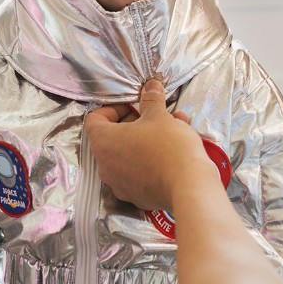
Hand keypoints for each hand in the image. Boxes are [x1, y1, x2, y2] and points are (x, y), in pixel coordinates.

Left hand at [85, 78, 212, 210]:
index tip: (132, 106)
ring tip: (172, 130)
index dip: (113, 109)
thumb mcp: (159, 116)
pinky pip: (139, 173)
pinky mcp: (136, 197)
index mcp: (103, 143)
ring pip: (128, 156)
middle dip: (135, 123)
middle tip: (154, 116)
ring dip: (146, 140)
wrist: (188, 187)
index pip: (94, 120)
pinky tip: (174, 151)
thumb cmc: (168, 147)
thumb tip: (150, 86)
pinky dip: (151, 160)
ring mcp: (119, 184)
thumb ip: (151, 100)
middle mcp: (105, 166)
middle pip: (112, 138)